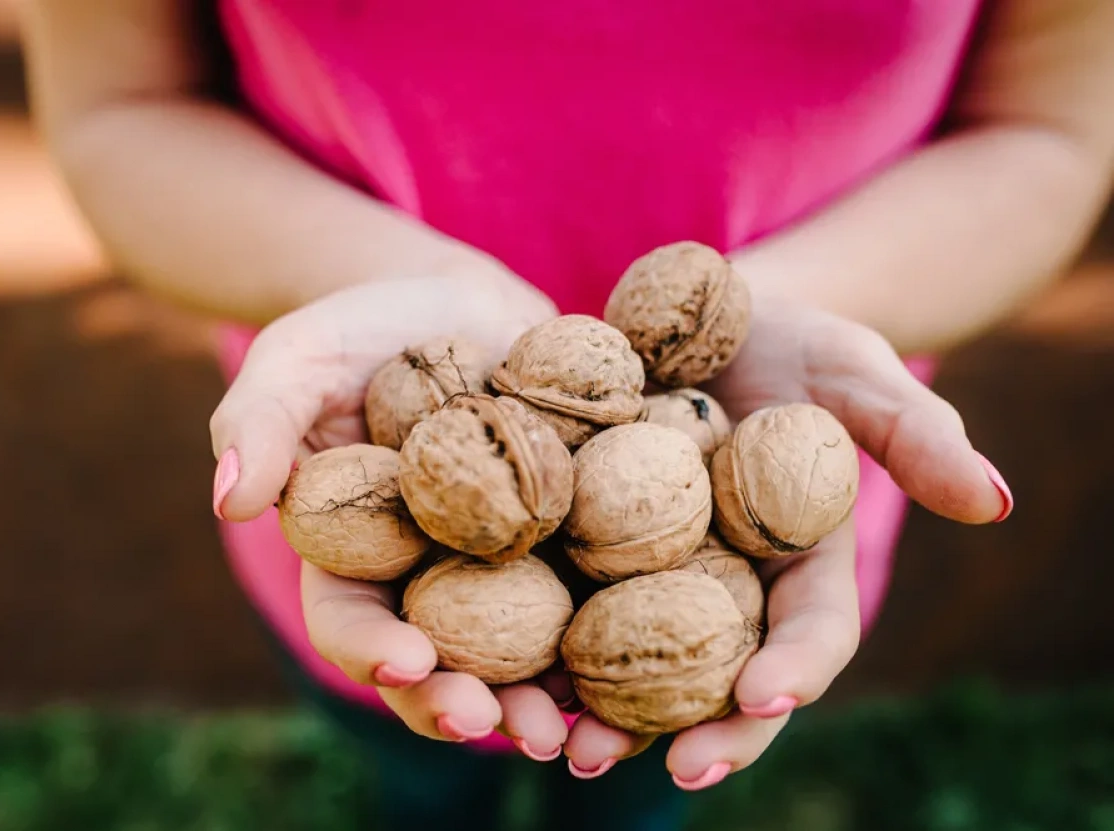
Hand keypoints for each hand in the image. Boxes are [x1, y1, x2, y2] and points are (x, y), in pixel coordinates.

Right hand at [209, 267, 577, 756]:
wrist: (458, 301)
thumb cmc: (362, 327)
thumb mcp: (297, 358)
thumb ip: (259, 420)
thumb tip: (228, 497)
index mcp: (354, 556)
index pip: (351, 621)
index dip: (373, 652)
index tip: (409, 663)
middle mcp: (428, 576)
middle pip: (442, 661)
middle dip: (466, 702)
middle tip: (500, 725)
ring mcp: (504, 563)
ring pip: (522, 649)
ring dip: (546, 695)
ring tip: (579, 729)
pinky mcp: (569, 535)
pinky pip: (592, 590)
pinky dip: (615, 627)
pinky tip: (650, 647)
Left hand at [561, 292, 1013, 785]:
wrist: (711, 321)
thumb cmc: (801, 345)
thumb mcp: (859, 375)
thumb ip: (915, 434)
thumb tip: (995, 502)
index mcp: (802, 564)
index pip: (811, 634)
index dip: (794, 671)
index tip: (764, 701)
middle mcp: (729, 585)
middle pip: (718, 674)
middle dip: (697, 727)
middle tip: (666, 767)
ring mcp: (658, 572)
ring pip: (636, 658)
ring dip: (605, 708)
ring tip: (566, 744)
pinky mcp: (592, 544)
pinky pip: (567, 599)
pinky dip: (542, 636)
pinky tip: (509, 667)